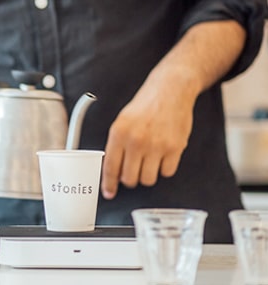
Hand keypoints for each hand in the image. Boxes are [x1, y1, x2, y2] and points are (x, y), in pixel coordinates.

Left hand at [101, 77, 194, 198]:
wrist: (170, 91)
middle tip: (132, 171)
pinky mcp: (175, 148)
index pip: (111, 167)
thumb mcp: (122, 121)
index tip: (109, 193)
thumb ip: (116, 144)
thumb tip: (112, 170)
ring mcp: (157, 145)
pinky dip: (164, 169)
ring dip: (147, 175)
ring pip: (148, 179)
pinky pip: (167, 172)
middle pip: (130, 179)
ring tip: (148, 162)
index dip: (109, 184)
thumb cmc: (144, 106)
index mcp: (119, 133)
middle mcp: (136, 141)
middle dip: (130, 179)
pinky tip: (162, 156)